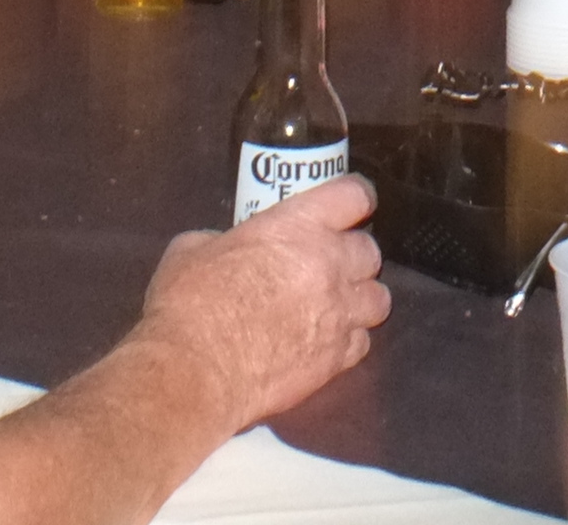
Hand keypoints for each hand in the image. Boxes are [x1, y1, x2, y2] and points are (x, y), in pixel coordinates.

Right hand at [134, 175, 387, 426]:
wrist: (197, 370)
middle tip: (328, 262)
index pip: (353, 196)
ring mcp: (339, 314)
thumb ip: (225, 240)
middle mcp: (330, 265)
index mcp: (298, 226)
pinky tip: (325, 341)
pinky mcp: (337, 360)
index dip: (354, 198)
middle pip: (370, 250)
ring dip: (359, 298)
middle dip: (352, 254)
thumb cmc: (188, 301)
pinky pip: (362, 343)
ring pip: (378, 298)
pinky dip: (349, 339)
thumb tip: (230, 248)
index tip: (348, 206)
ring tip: (336, 305)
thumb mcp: (194, 247)